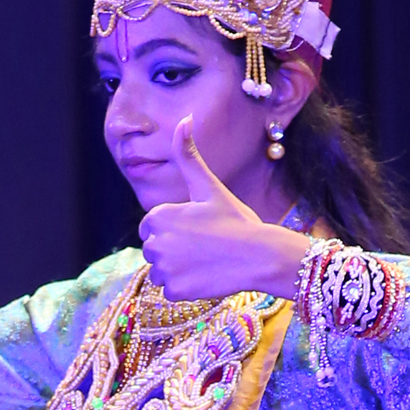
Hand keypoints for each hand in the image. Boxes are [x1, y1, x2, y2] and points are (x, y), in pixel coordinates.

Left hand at [138, 118, 308, 301]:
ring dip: (177, 269)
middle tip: (204, 245)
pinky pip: (170, 290)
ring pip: (160, 271)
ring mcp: (163, 270)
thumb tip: (184, 118)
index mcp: (158, 216)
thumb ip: (189, 155)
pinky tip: (205, 276)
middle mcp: (154, 243)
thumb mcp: (209, 186)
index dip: (175, 227)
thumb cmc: (236, 219)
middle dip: (174, 249)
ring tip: (204, 260)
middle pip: (154, 250)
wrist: (258, 256)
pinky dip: (185, 286)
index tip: (198, 227)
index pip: (151, 226)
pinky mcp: (173, 292)